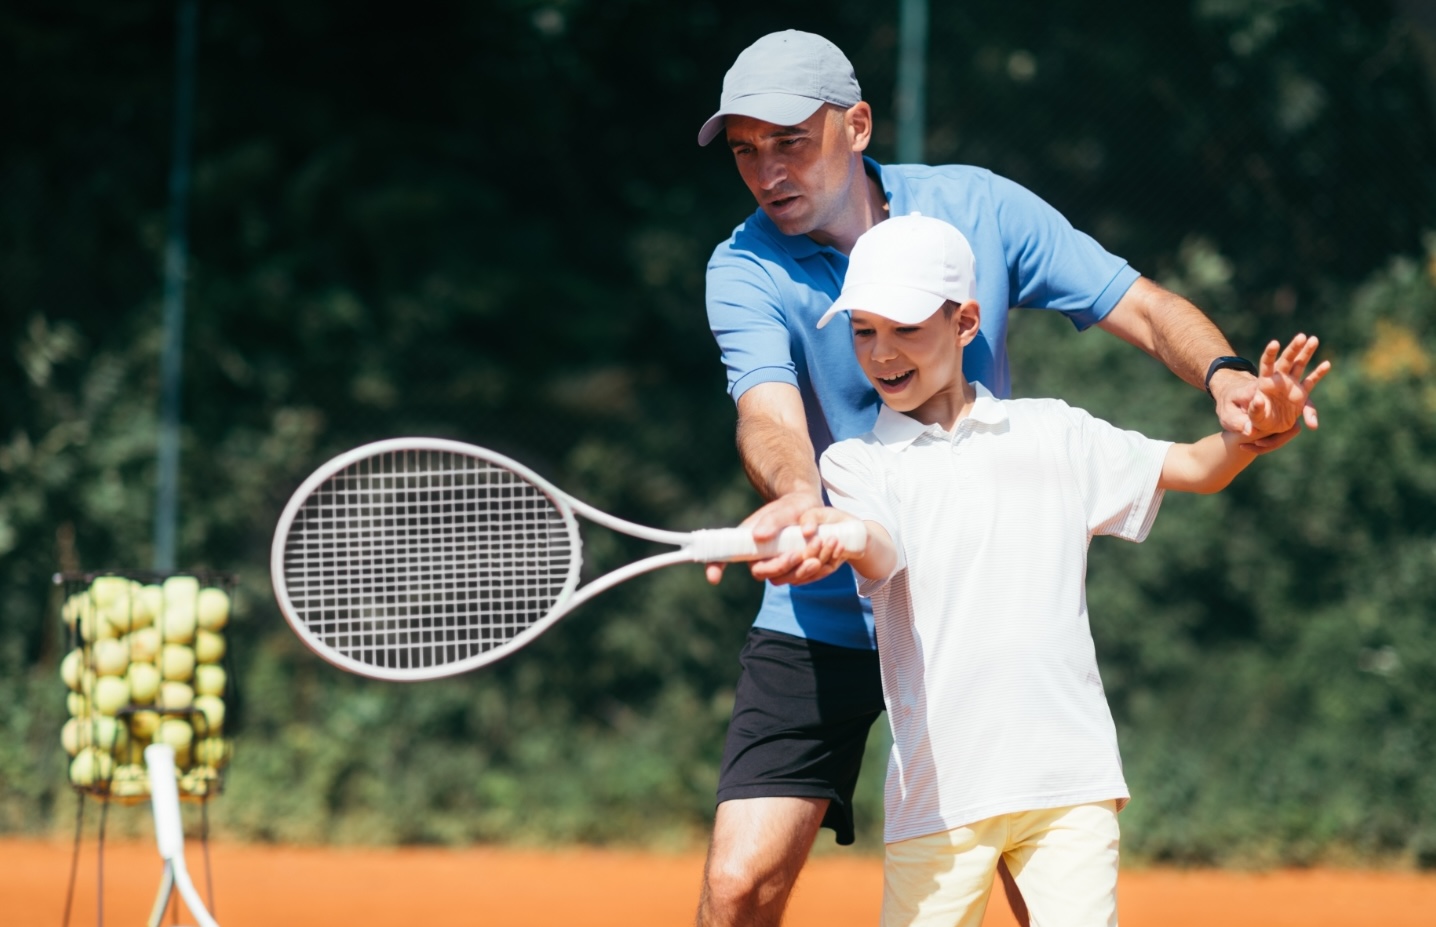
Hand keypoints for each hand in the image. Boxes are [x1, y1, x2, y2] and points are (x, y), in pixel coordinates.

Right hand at [704, 490, 826, 585]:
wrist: (808, 509)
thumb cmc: (789, 506)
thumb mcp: (781, 510)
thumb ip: (771, 521)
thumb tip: (758, 536)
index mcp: (748, 543)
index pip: (724, 558)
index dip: (715, 568)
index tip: (712, 578)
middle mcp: (760, 558)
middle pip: (765, 573)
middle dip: (781, 567)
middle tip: (797, 555)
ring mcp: (778, 565)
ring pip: (786, 579)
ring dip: (801, 572)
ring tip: (816, 558)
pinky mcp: (795, 569)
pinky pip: (802, 578)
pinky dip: (813, 572)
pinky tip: (823, 562)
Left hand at [1243, 334, 1330, 440]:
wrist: (1265, 427)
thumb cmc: (1254, 420)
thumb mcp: (1253, 417)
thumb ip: (1254, 410)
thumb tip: (1258, 400)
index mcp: (1264, 383)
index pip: (1266, 364)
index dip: (1270, 354)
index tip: (1274, 343)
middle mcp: (1279, 380)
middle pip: (1287, 360)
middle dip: (1294, 348)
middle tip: (1302, 336)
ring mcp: (1290, 385)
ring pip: (1300, 365)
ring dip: (1307, 353)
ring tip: (1314, 339)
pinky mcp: (1300, 394)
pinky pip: (1311, 381)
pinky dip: (1318, 373)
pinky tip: (1327, 364)